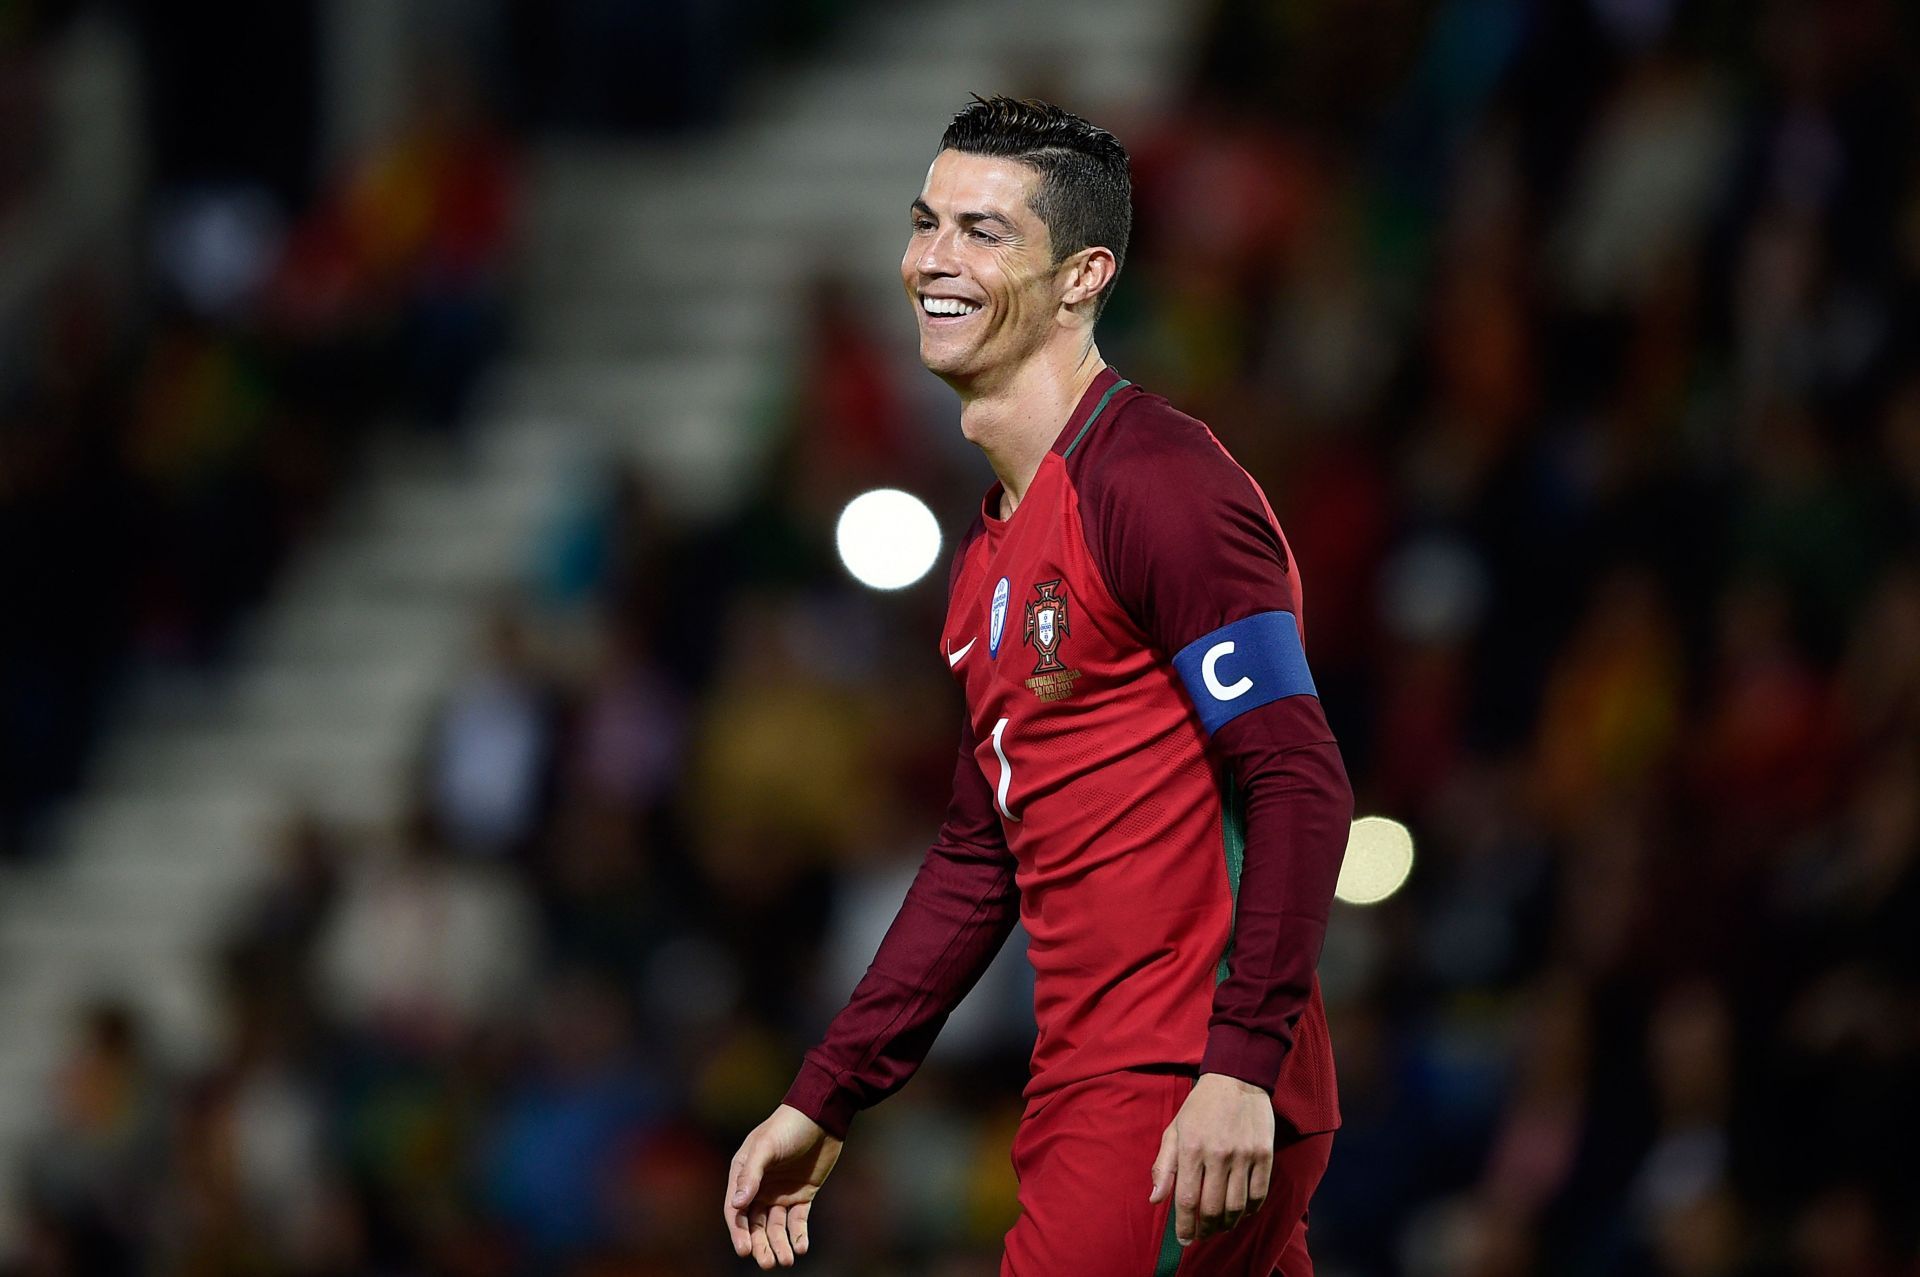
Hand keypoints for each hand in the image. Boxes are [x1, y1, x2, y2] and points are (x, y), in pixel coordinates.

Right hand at [724, 1104, 843, 1268]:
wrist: (822, 1115)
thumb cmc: (788, 1126)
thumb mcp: (766, 1146)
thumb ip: (751, 1174)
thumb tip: (737, 1205)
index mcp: (744, 1174)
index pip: (737, 1210)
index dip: (739, 1232)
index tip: (745, 1251)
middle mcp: (760, 1187)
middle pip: (755, 1224)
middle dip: (760, 1245)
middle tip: (768, 1263)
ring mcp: (781, 1192)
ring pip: (776, 1226)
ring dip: (779, 1244)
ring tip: (786, 1261)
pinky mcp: (803, 1195)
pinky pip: (798, 1220)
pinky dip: (798, 1235)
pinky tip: (801, 1247)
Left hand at [1147, 1072, 1274, 1246]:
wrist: (1237, 1078)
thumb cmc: (1200, 1107)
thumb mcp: (1175, 1130)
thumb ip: (1164, 1166)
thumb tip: (1155, 1199)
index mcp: (1191, 1148)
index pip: (1187, 1199)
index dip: (1185, 1225)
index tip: (1184, 1238)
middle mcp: (1218, 1153)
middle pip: (1213, 1208)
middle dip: (1206, 1229)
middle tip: (1203, 1234)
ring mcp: (1244, 1154)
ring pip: (1237, 1206)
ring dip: (1227, 1224)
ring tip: (1220, 1226)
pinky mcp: (1264, 1154)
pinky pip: (1259, 1194)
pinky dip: (1249, 1210)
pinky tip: (1241, 1212)